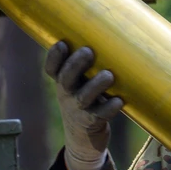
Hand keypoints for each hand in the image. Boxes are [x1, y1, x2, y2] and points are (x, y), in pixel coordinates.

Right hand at [45, 41, 123, 169]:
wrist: (83, 139)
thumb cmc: (87, 99)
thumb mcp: (80, 83)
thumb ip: (89, 64)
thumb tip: (114, 30)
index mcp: (63, 83)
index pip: (51, 69)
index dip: (53, 57)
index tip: (62, 43)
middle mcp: (68, 95)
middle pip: (66, 79)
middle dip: (76, 64)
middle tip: (88, 51)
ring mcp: (79, 110)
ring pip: (84, 97)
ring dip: (96, 85)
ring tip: (108, 75)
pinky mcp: (93, 123)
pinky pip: (101, 115)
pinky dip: (110, 108)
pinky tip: (119, 100)